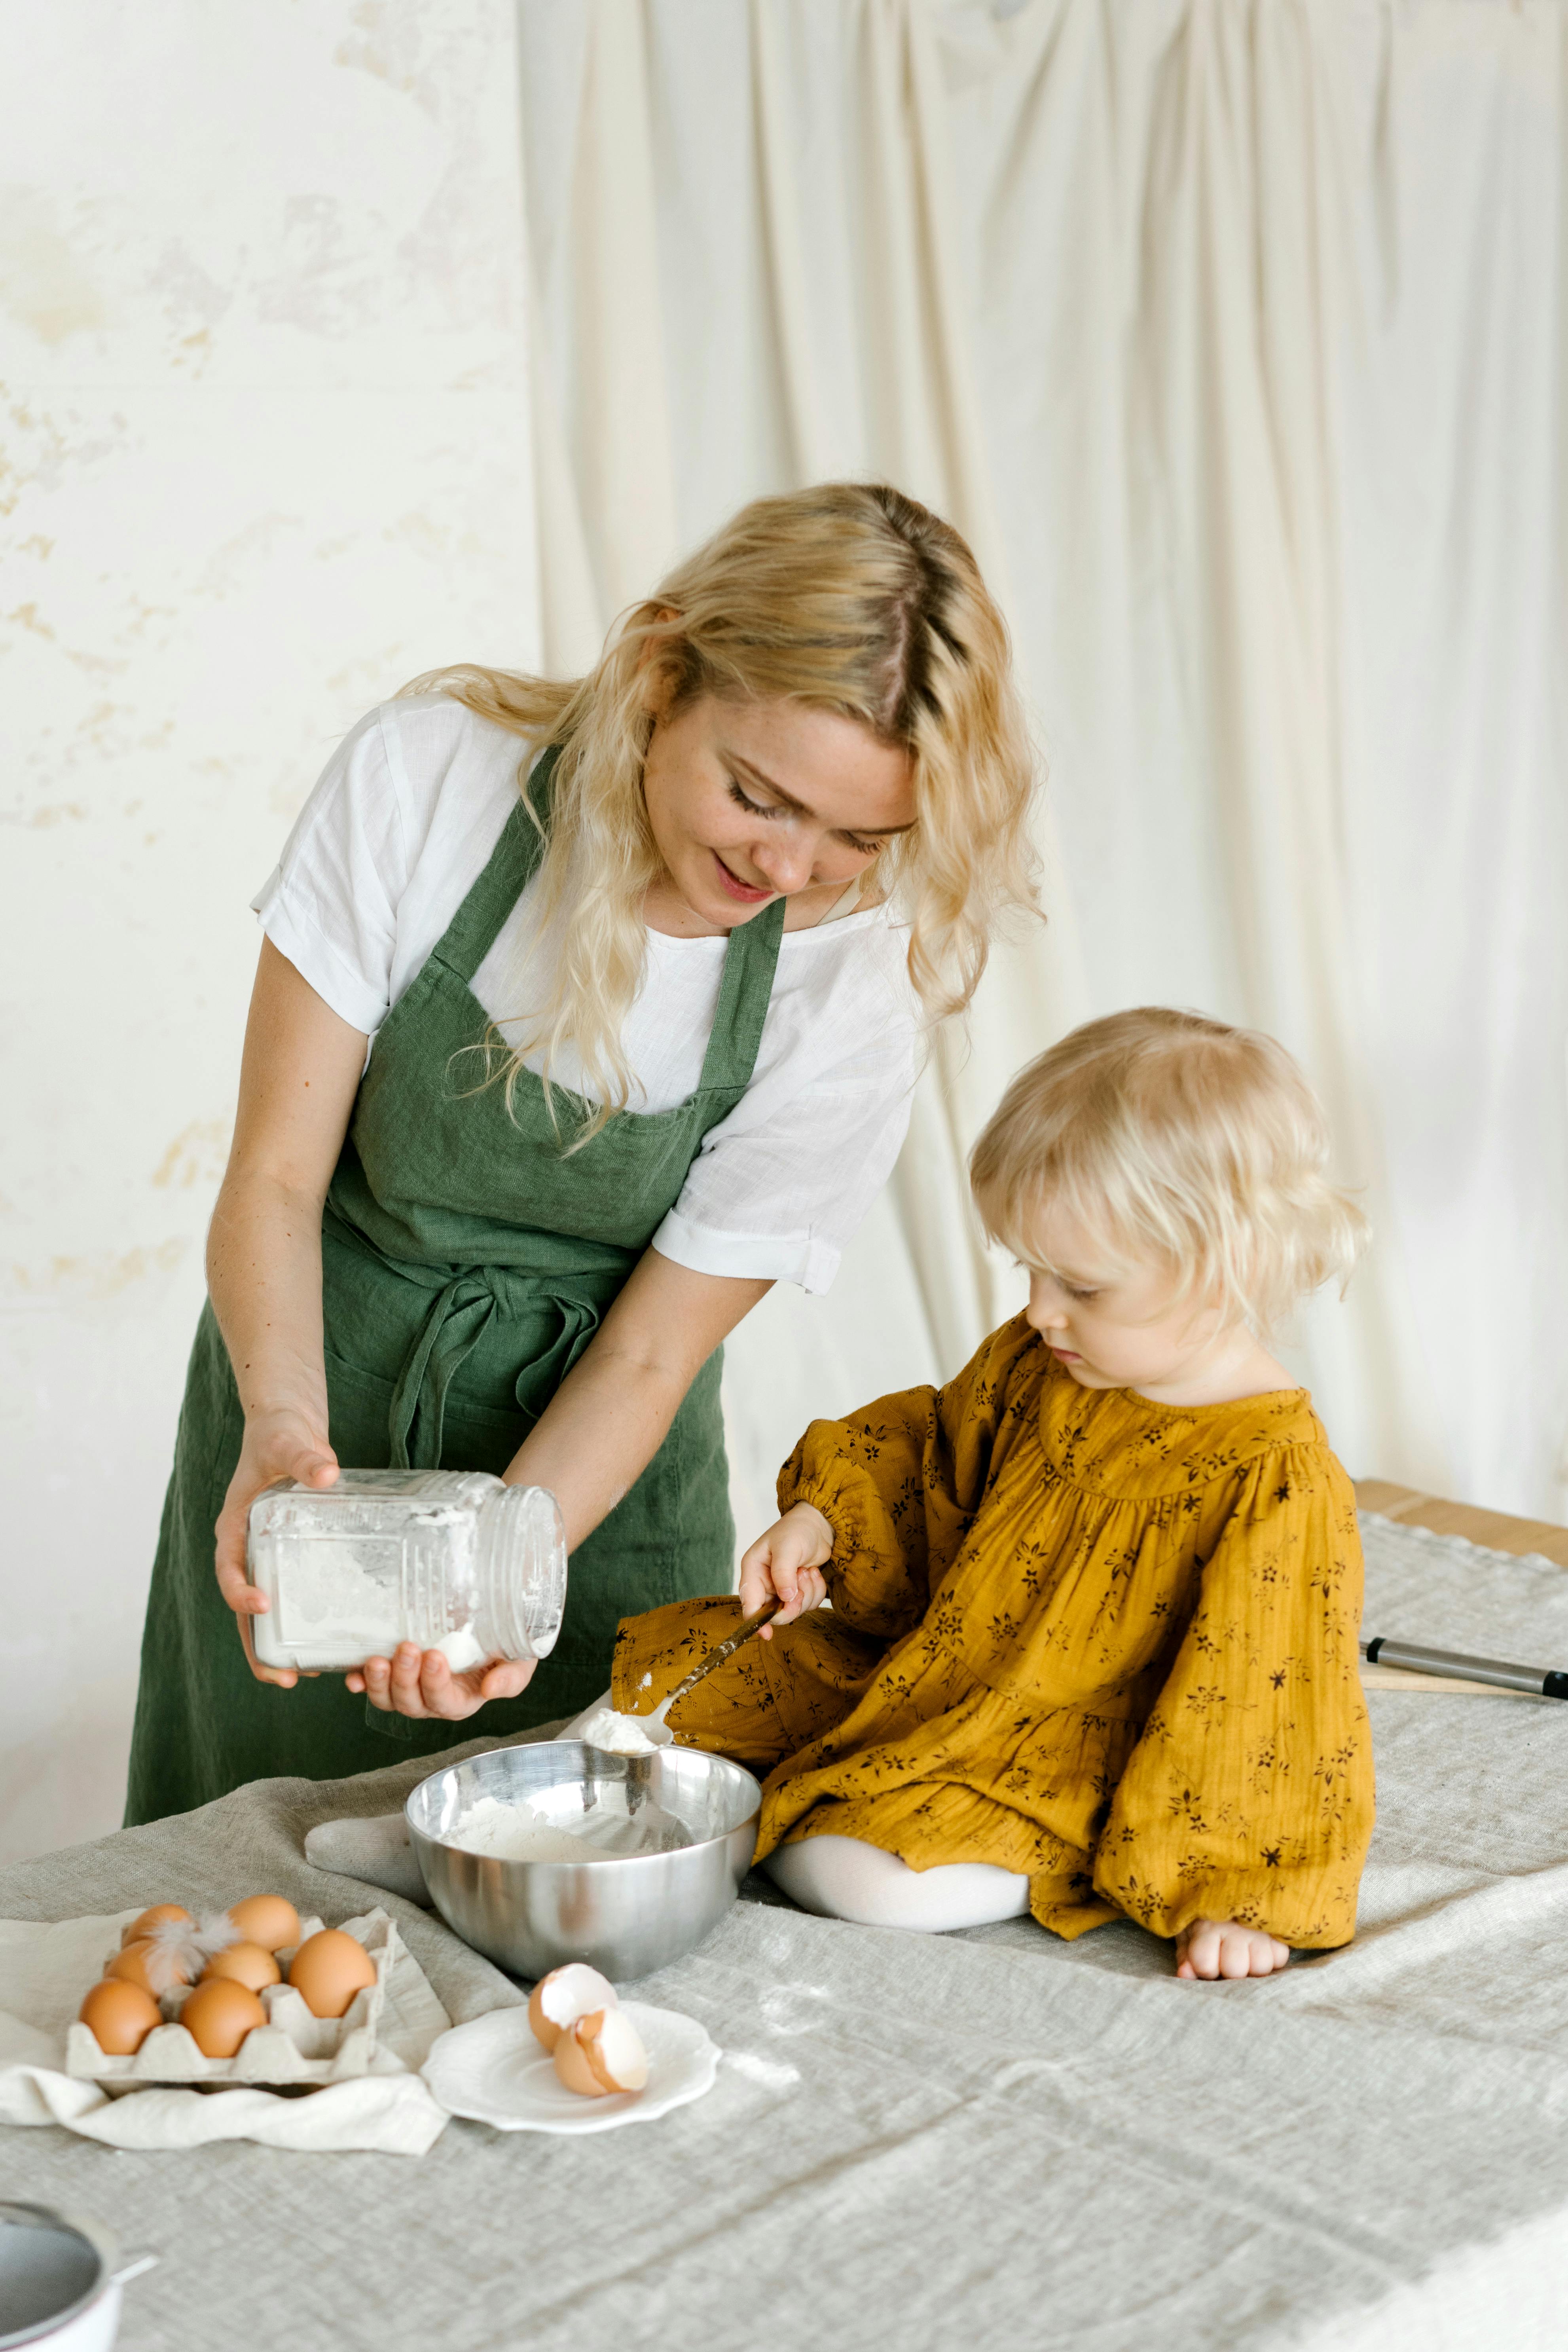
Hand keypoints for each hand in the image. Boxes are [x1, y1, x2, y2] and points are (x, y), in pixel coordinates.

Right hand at [216, 1408, 338, 1687]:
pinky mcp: (296, 1556)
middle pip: (244, 1609)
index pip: (229, 1567)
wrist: (289, 1424)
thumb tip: (326, 1472)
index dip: (240, 1592)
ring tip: (309, 1679)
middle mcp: (248, 1549)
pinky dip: (307, 1624)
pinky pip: (296, 1596)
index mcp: (235, 1527)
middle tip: (283, 1679)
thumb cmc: (281, 1431)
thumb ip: (304, 1455)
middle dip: (258, 1647)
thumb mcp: (289, 1440)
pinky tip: (335, 1644)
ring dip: (281, 1647)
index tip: (262, 1606)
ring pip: (268, 1613)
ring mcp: (270, 1556)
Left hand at [349, 1645, 537, 1719]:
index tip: (435, 1656)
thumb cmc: (505, 1641)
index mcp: (463, 1699)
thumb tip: (490, 1689)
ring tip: (377, 1659)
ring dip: (380, 1682)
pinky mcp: (391, 1672)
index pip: (446, 1702)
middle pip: (412, 1704)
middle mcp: (433, 1698)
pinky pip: (371, 1685)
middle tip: (407, 1648)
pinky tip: (353, 1675)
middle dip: (406, 1679)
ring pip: (388, 1699)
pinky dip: (360, 1682)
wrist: (491, 1615)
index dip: (436, 1684)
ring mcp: (409, 1687)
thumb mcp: (520, 1658)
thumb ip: (510, 1677)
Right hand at [738, 1502, 833, 1636]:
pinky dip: (815, 1591)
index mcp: (753, 1571)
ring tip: (807, 1569)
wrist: (818, 1525)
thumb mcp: (788, 1547)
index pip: (749, 1604)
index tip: (767, 1634)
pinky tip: (813, 1572)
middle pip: (774, 1613)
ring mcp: (781, 1590)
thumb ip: (783, 1573)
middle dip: (794, 1601)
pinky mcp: (797, 1592)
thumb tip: (785, 1598)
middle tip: (803, 1579)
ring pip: (794, 1611)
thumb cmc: (797, 1529)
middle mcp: (764, 1584)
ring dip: (807, 1592)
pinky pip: (808, 1605)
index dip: (756, 1622)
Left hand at [1175, 1917, 1290, 1979]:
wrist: (1231, 1878)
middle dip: (1229, 1969)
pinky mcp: (1279, 1927)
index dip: (1205, 1968)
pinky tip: (1260, 1945)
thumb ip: (1185, 1956)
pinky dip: (1272, 1956)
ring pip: (1261, 1968)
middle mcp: (1234, 1928)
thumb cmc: (1207, 1913)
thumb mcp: (1188, 1930)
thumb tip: (1185, 1975)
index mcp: (1207, 1926)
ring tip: (1245, 1950)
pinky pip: (1280, 1958)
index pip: (1206, 1965)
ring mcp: (1259, 1928)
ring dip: (1253, 1965)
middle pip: (1235, 1971)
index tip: (1206, 1956)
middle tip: (1227, 1953)